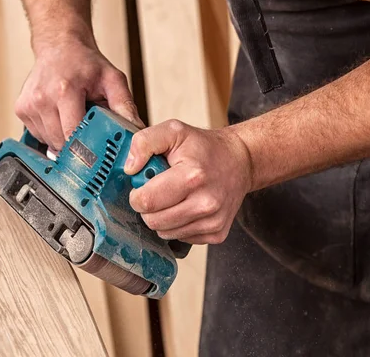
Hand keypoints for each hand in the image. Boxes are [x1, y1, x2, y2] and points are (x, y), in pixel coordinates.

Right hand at [15, 41, 142, 150]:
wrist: (59, 45)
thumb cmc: (85, 63)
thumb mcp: (113, 79)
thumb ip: (125, 106)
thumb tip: (137, 130)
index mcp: (64, 90)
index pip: (73, 134)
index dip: (86, 147)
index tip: (98, 155)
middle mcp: (42, 98)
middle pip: (60, 142)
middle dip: (77, 144)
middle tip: (89, 134)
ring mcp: (28, 105)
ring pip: (49, 142)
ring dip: (64, 139)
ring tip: (73, 119)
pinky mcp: (21, 109)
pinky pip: (39, 135)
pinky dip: (52, 133)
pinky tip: (60, 117)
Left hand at [124, 120, 252, 243]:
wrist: (240, 162)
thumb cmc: (204, 147)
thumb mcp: (174, 131)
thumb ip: (145, 142)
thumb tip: (129, 168)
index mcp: (192, 176)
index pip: (147, 201)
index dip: (137, 194)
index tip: (144, 184)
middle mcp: (206, 203)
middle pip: (153, 221)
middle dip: (148, 207)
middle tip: (158, 190)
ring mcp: (213, 221)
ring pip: (165, 233)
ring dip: (162, 217)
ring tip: (174, 197)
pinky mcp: (217, 233)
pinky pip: (181, 238)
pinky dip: (178, 225)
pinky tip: (187, 206)